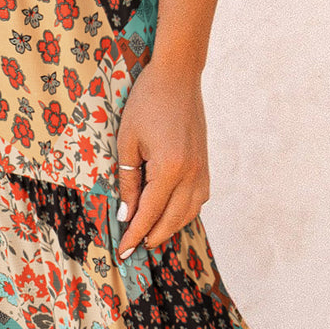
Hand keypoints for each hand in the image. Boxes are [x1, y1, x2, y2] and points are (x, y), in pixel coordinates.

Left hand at [116, 59, 209, 256]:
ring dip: (169, 228)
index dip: (134, 234)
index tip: (123, 252)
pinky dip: (184, 212)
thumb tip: (126, 214)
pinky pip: (198, 199)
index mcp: (170, 168)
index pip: (150, 213)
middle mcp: (191, 174)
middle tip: (133, 249)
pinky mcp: (205, 164)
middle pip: (172, 220)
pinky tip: (170, 214)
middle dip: (151, 237)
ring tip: (149, 235)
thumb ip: (128, 181)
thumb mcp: (127, 141)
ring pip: (188, 213)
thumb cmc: (147, 102)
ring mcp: (202, 170)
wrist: (178, 76)